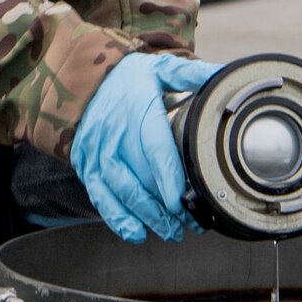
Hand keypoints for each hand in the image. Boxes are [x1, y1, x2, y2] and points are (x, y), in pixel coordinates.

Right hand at [71, 52, 220, 241]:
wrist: (80, 80)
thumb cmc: (126, 78)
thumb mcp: (158, 68)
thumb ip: (190, 74)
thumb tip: (221, 76)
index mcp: (138, 110)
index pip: (156, 149)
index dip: (169, 179)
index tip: (184, 201)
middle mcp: (116, 135)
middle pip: (142, 178)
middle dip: (167, 208)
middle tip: (192, 224)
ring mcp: (99, 153)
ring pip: (123, 192)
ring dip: (148, 217)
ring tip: (171, 232)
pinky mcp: (87, 166)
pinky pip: (101, 197)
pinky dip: (117, 219)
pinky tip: (135, 233)